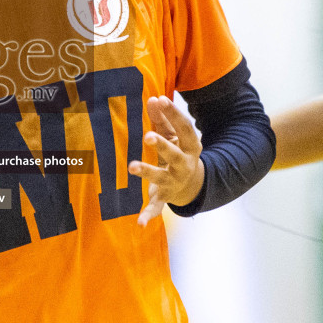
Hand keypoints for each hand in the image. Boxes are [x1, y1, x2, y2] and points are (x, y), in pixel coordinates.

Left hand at [128, 95, 204, 224]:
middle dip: (163, 146)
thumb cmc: (178, 151)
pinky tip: (139, 223)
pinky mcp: (164, 197)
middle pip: (174, 154)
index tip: (161, 99)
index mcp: (191, 146)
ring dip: (146, 172)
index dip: (174, 114)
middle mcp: (184, 164)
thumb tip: (153, 98)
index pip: (185, 128)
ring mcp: (174, 181)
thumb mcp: (174, 135)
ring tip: (131, 166)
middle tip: (148, 136)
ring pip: (160, 177)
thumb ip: (163, 119)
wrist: (192, 184)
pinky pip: (156, 207)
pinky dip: (148, 215)